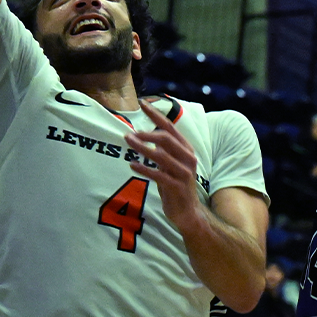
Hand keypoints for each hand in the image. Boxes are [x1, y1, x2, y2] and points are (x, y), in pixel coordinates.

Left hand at [124, 100, 207, 229]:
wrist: (188, 213)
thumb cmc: (176, 186)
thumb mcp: (171, 164)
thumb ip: (164, 150)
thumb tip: (147, 134)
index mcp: (186, 149)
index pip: (170, 127)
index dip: (156, 114)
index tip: (142, 103)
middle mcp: (188, 158)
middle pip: (166, 138)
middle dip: (146, 133)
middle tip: (129, 133)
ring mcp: (183, 172)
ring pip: (161, 155)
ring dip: (142, 148)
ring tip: (128, 143)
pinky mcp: (177, 186)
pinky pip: (158, 175)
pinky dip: (144, 168)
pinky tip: (131, 164)